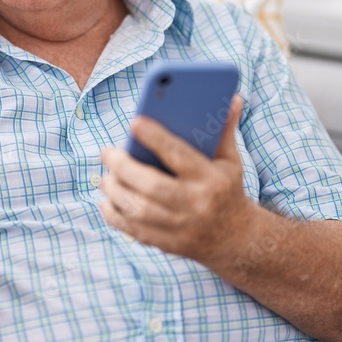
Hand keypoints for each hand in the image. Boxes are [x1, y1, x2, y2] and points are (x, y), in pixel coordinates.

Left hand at [99, 95, 254, 261]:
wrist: (237, 240)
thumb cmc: (226, 190)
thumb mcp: (230, 161)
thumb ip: (224, 130)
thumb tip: (231, 97)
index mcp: (211, 179)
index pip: (179, 156)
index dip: (155, 138)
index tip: (134, 122)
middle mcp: (196, 204)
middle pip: (152, 185)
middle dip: (123, 167)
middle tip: (106, 152)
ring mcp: (181, 227)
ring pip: (139, 210)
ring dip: (115, 191)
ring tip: (105, 177)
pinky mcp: (169, 244)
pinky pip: (134, 231)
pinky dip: (115, 216)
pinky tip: (106, 201)